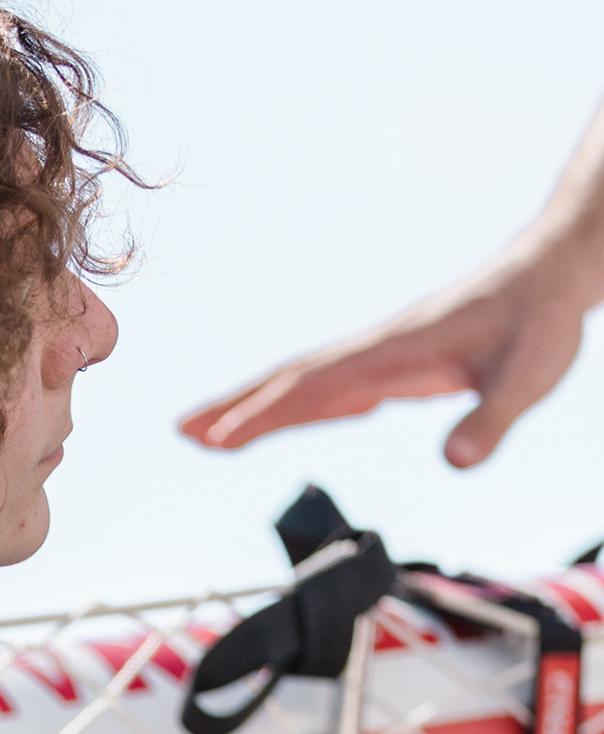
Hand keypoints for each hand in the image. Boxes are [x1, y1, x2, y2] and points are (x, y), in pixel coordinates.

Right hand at [178, 241, 593, 470]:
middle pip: (290, 380)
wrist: (553, 271)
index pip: (314, 387)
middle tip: (181, 432)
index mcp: (395, 352)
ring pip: (304, 383)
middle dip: (234, 408)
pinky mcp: (395, 363)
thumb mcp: (530, 375)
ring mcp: (382, 356)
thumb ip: (493, 420)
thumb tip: (457, 462)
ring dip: (254, 407)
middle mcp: (377, 351)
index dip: (263, 415)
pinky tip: (281, 421)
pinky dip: (294, 405)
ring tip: (206, 435)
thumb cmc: (542, 318)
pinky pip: (332, 388)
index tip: (217, 440)